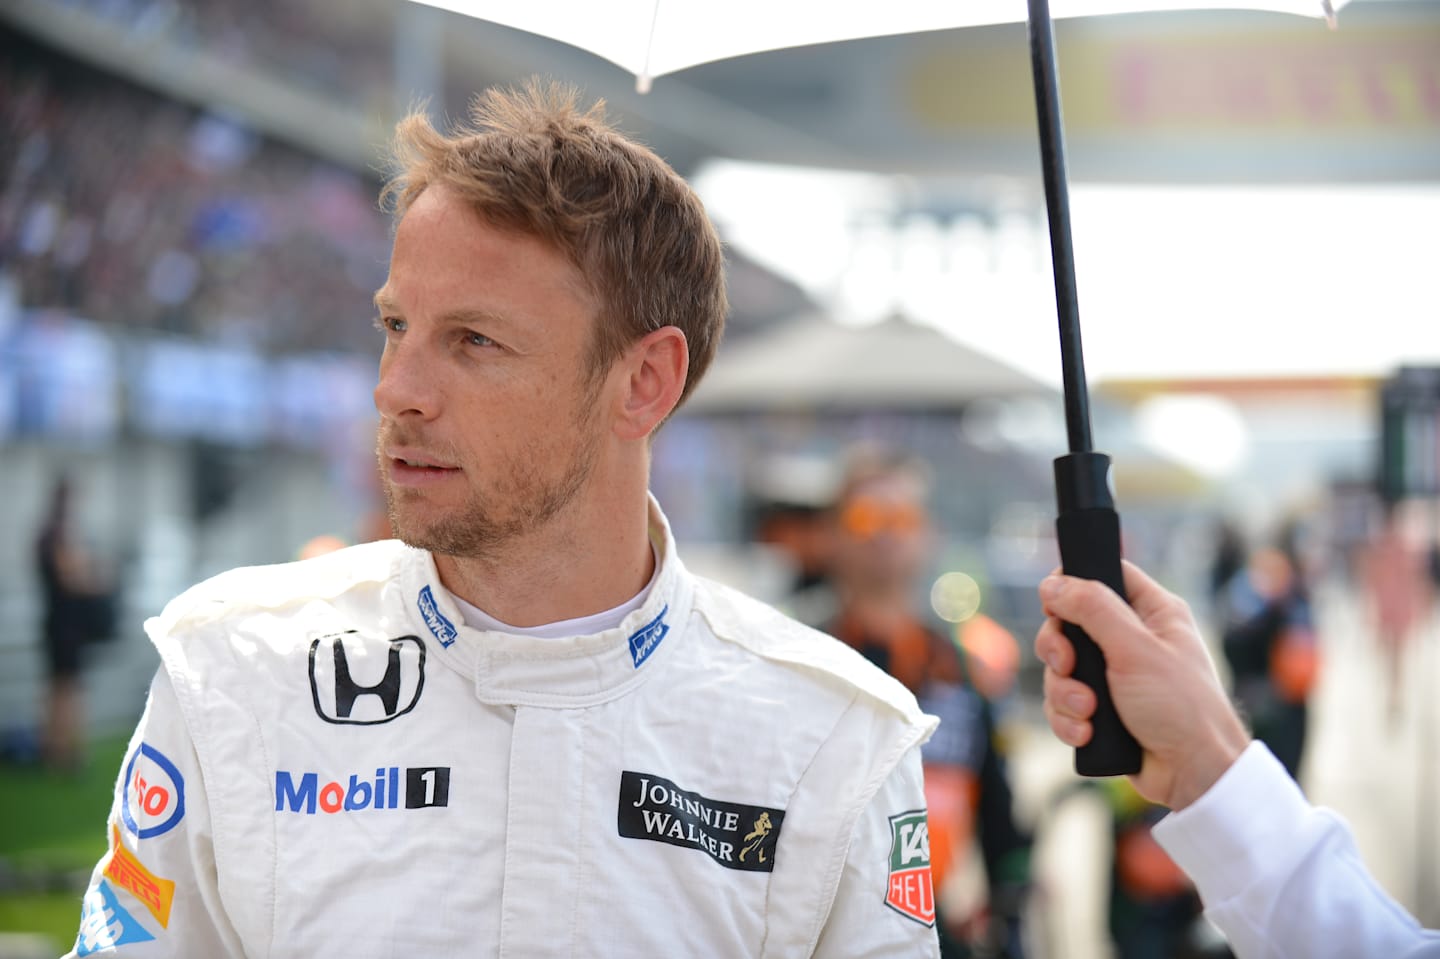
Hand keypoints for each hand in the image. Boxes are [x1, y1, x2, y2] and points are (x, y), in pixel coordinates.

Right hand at [1035, 561, 1249, 809]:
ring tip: (1089, 712)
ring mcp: (1115, 676)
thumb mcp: (1135, 648)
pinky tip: (1087, 733)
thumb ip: (1092, 609)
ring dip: (1065, 694)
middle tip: (1068, 666)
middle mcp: (1131, 639)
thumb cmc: (1181, 706)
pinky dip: (1068, 720)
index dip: (1072, 584)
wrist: (1194, 775)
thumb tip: (1052, 583)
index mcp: (1152, 612)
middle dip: (1060, 652)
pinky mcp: (1102, 710)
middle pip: (1068, 624)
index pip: (1104, 575)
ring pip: (1061, 669)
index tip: (1054, 604)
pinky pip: (1063, 704)